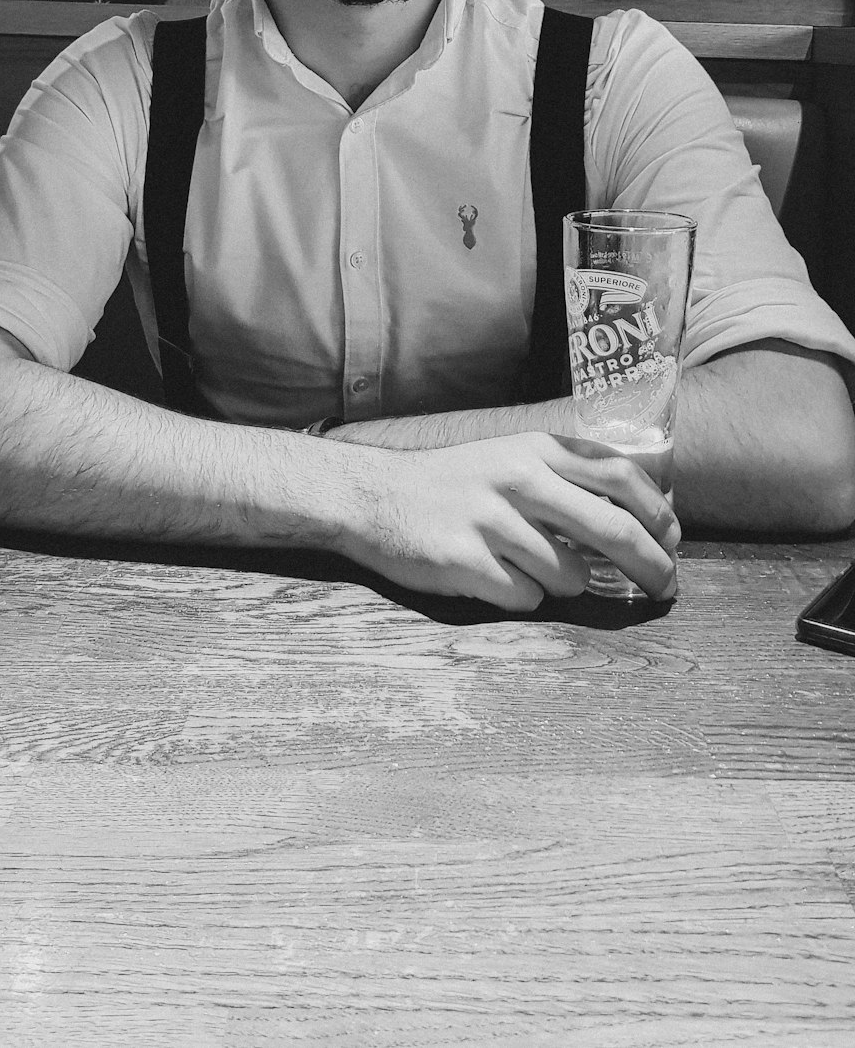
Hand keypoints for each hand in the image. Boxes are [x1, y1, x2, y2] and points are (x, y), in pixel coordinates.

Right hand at [346, 432, 679, 609]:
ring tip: (528, 566)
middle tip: (667, 589)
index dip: (658, 513)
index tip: (675, 540)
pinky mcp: (466, 563)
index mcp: (534, 449)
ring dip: (564, 582)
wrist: (373, 497)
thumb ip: (565, 475)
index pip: (619, 477)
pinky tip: (493, 576)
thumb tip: (639, 513)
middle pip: (613, 530)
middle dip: (652, 566)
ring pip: (570, 576)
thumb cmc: (452, 482)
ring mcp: (490, 522)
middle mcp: (517, 479)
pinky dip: (521, 596)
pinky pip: (526, 598)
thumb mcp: (509, 456)